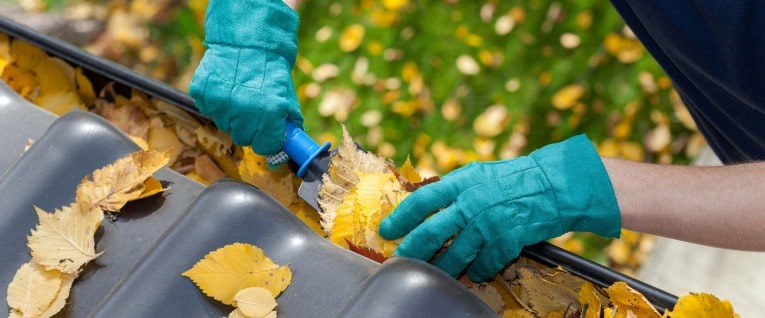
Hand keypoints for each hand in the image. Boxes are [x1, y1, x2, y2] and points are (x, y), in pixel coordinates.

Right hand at [190, 0, 302, 155]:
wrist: (247, 39)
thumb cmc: (271, 69)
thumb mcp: (286, 96)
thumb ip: (287, 124)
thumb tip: (286, 150)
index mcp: (270, 112)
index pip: (265, 146)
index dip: (267, 140)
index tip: (267, 134)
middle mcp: (244, 110)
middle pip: (243, 138)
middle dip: (249, 128)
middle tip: (252, 111)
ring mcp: (220, 102)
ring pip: (224, 125)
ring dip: (232, 115)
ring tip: (238, 94)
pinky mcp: (202, 93)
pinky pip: (209, 110)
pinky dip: (216, 103)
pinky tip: (225, 87)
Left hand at [379, 134, 620, 281]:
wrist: (553, 184)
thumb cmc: (512, 179)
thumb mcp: (478, 174)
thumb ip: (453, 189)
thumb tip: (426, 205)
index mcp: (461, 182)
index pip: (422, 201)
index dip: (401, 218)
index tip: (387, 231)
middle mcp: (472, 202)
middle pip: (432, 232)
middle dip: (413, 250)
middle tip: (401, 260)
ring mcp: (489, 222)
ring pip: (456, 255)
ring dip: (443, 268)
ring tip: (434, 274)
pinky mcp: (508, 239)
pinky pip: (485, 264)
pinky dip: (478, 271)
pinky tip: (475, 273)